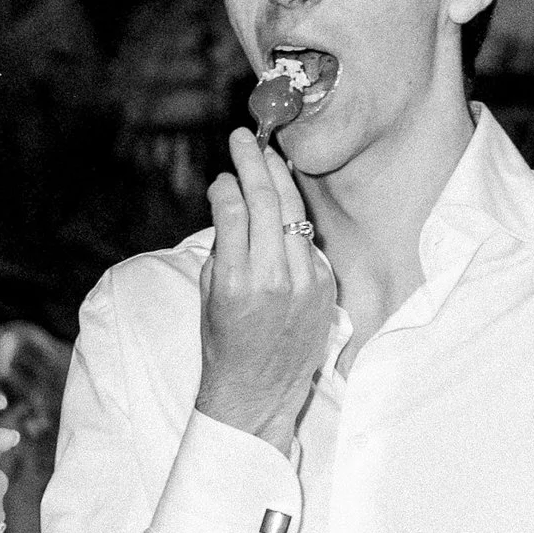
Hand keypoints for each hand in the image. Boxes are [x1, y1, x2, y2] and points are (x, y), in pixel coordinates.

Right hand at [196, 129, 338, 448]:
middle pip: (267, 200)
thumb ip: (222, 245)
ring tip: (267, 156)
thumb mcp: (209, 295)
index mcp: (236, 281)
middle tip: (244, 138)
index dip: (226, 184)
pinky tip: (283, 203)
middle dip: (254, 162)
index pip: (233, 208)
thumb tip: (229, 201)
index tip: (222, 175)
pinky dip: (293, 219)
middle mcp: (273, 278)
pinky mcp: (324, 287)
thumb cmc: (224, 345)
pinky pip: (308, 241)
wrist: (258, 395)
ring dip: (279, 180)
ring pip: (294, 213)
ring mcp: (304, 282)